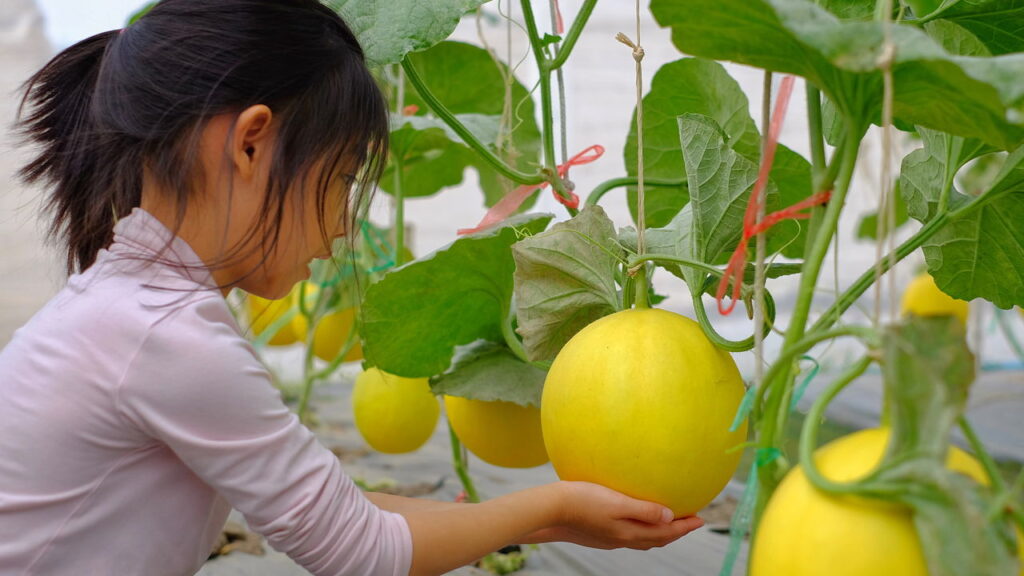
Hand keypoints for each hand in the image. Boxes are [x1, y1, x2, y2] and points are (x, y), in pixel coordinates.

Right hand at [524, 481, 703, 549]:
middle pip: (657, 538)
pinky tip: (635, 518)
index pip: (665, 532)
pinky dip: (642, 529)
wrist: (550, 509)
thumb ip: (643, 510)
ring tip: (669, 520)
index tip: (701, 519)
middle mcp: (622, 539)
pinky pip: (629, 534)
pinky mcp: (600, 533)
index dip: (685, 527)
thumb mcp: (615, 502)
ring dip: (660, 531)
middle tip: (691, 521)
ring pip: (643, 538)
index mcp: (629, 533)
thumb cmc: (582, 500)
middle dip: (676, 531)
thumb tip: (670, 516)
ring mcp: (610, 538)